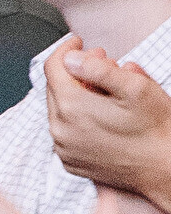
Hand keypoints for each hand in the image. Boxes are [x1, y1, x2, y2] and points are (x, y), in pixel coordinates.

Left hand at [43, 45, 170, 202]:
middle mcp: (59, 129)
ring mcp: (63, 148)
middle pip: (55, 88)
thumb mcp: (135, 88)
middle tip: (99, 60)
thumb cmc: (156, 129)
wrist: (165, 170)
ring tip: (105, 88)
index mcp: (71, 107)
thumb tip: (71, 58)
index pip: (53, 68)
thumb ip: (98, 69)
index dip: (66, 50)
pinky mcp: (71, 161)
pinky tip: (101, 113)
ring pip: (59, 110)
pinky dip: (77, 117)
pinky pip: (65, 132)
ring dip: (76, 94)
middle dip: (74, 70)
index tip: (79, 42)